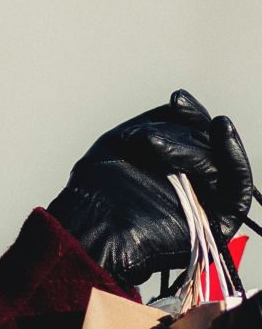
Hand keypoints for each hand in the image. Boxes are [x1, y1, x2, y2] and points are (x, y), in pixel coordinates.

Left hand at [46, 88, 250, 289]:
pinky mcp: (220, 223)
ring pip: (219, 163)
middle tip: (150, 139)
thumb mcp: (123, 143)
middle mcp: (195, 186)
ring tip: (154, 147)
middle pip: (209, 147)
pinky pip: (238, 189)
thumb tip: (182, 102)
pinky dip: (234, 158)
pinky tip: (221, 131)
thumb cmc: (98, 189)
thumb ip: (156, 123)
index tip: (178, 98)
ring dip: (192, 147)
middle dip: (184, 133)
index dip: (191, 115)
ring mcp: (209, 204)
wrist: (90, 229)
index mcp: (174, 170)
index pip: (196, 136)